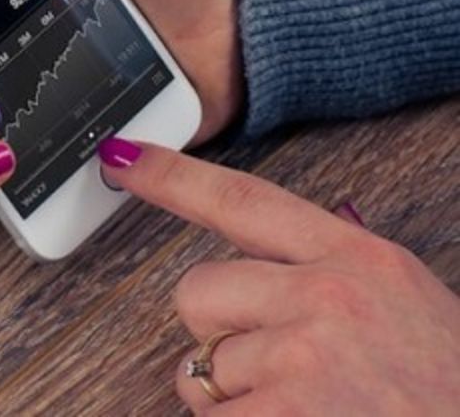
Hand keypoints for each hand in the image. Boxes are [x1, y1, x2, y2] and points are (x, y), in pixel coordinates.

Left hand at [98, 138, 459, 414]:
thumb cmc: (446, 390)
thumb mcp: (406, 307)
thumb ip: (332, 273)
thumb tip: (261, 256)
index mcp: (359, 259)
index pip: (242, 200)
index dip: (172, 176)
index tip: (121, 156)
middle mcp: (327, 298)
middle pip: (197, 289)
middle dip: (217, 332)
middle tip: (277, 367)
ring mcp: (303, 359)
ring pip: (199, 367)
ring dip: (233, 399)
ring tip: (304, 409)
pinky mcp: (283, 416)